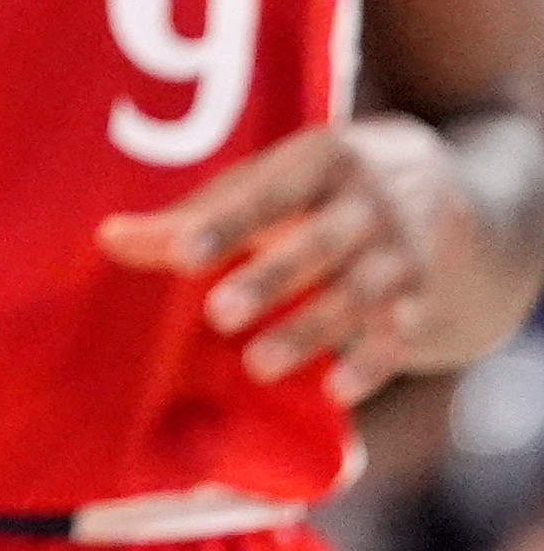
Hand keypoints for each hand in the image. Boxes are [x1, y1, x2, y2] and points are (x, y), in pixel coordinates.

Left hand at [96, 115, 480, 404]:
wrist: (444, 188)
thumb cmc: (315, 187)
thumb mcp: (265, 183)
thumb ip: (192, 216)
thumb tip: (106, 239)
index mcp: (318, 159)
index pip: (266, 193)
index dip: (225, 224)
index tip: (181, 255)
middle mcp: (365, 202)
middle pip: (316, 243)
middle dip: (270, 279)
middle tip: (218, 315)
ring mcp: (400, 251)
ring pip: (357, 294)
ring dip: (310, 331)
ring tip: (257, 366)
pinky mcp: (421, 297)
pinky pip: (399, 333)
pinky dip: (372, 363)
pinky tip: (336, 391)